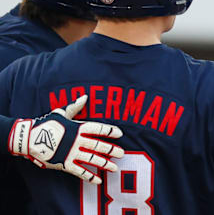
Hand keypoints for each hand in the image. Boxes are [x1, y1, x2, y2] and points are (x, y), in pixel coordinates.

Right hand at [8, 95, 123, 183]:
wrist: (27, 139)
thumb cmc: (45, 124)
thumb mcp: (60, 113)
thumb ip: (74, 107)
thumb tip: (85, 97)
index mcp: (77, 128)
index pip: (97, 128)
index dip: (109, 131)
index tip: (120, 134)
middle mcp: (76, 141)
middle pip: (98, 145)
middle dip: (111, 150)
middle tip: (122, 153)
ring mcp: (71, 153)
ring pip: (91, 159)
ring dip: (104, 164)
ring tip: (114, 167)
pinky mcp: (64, 164)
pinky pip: (80, 172)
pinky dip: (89, 177)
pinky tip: (98, 180)